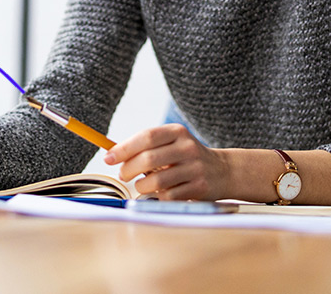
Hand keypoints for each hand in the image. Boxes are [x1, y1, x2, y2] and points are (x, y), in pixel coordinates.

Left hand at [103, 124, 230, 199]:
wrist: (223, 171)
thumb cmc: (185, 157)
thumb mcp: (170, 143)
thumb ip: (145, 146)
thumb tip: (111, 154)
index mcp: (177, 132)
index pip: (146, 137)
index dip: (123, 148)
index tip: (108, 158)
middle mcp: (188, 148)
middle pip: (148, 159)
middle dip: (128, 170)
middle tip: (123, 175)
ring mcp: (195, 168)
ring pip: (156, 181)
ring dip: (142, 186)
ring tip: (142, 185)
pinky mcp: (200, 187)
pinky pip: (169, 196)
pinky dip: (158, 196)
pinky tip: (160, 192)